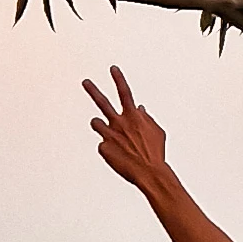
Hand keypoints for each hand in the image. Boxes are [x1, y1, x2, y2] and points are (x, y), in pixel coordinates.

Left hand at [83, 67, 169, 194]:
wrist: (149, 172)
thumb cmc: (155, 153)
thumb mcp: (156, 132)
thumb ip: (146, 118)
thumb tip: (139, 108)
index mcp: (133, 116)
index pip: (124, 92)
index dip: (119, 79)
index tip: (113, 69)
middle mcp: (119, 122)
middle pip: (102, 102)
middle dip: (93, 90)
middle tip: (85, 81)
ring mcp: (109, 135)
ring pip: (96, 122)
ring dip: (101, 125)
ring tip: (111, 135)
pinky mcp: (103, 148)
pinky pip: (103, 145)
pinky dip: (110, 149)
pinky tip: (119, 156)